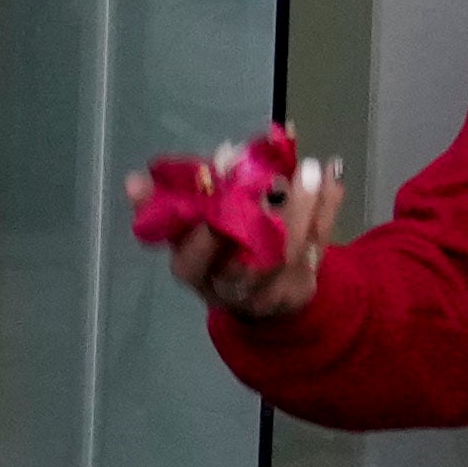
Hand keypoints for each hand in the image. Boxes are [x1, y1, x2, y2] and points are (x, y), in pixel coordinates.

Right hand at [143, 155, 340, 323]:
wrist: (259, 298)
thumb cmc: (215, 253)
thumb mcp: (182, 233)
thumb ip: (161, 205)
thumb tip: (134, 182)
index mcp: (194, 271)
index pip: (194, 258)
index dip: (208, 230)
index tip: (222, 193)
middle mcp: (230, 287)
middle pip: (251, 259)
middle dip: (265, 216)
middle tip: (279, 177)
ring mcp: (269, 291)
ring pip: (290, 253)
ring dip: (304, 208)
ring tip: (310, 168)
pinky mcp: (302, 286)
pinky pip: (321, 245)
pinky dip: (328, 208)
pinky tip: (333, 176)